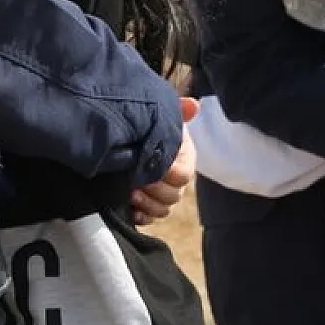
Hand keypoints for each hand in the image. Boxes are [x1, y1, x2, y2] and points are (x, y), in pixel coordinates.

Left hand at [131, 97, 198, 225]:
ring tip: (130, 193)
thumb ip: (178, 111)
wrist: (129, 138)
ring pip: (164, 210)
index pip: (183, 175)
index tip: (148, 165)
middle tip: (134, 181)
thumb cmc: (150, 126)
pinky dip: (141, 216)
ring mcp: (164, 195)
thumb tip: (194, 105)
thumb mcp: (163, 116)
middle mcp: (178, 180)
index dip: (167, 173)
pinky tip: (130, 209)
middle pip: (174, 196)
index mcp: (185, 159)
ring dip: (147, 204)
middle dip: (154, 190)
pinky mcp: (149, 208)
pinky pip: (150, 219)